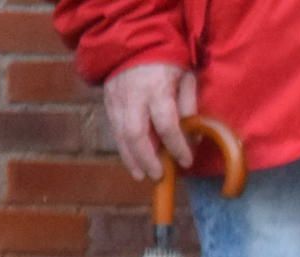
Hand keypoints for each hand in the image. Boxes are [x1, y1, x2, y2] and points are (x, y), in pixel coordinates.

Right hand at [102, 62, 194, 181]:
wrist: (133, 37)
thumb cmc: (166, 58)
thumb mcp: (186, 76)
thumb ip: (189, 105)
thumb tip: (192, 135)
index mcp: (156, 88)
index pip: (166, 124)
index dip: (177, 146)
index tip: (186, 161)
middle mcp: (133, 95)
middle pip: (136, 134)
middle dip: (147, 159)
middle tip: (159, 176)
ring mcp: (116, 98)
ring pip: (121, 134)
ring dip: (131, 158)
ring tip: (142, 176)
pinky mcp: (107, 100)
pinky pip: (114, 128)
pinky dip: (123, 147)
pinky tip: (132, 160)